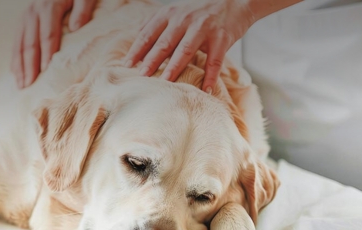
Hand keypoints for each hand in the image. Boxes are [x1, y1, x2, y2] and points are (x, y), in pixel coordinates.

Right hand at [12, 0, 97, 88]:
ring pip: (19, 44)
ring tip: (21, 85)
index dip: (46, 54)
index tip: (46, 72)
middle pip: (30, 43)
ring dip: (19, 66)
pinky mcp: (22, 21)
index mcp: (48, 6)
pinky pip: (16, 42)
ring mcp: (25, 17)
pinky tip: (16, 73)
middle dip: (29, 66)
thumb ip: (82, 9)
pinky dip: (15, 59)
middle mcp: (33, 12)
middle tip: (29, 85)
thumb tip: (75, 28)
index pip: (48, 35)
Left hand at [123, 0, 257, 93]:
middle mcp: (185, 19)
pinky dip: (210, 77)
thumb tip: (137, 40)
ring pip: (186, 50)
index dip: (137, 50)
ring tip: (165, 83)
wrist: (235, 2)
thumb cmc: (201, 12)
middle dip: (151, 61)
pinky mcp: (222, 38)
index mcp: (170, 14)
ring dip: (175, 68)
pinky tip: (205, 90)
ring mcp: (204, 28)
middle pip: (164, 43)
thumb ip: (157, 25)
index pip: (148, 34)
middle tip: (141, 76)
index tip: (126, 66)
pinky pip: (214, 61)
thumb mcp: (176, 12)